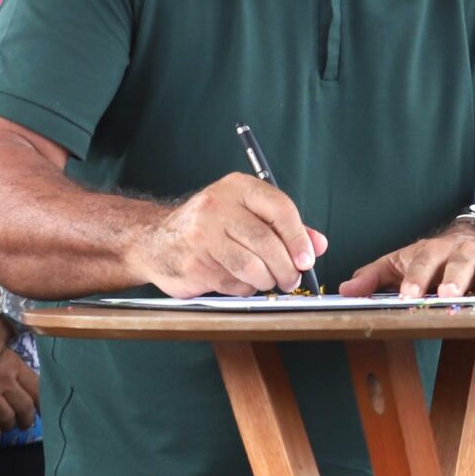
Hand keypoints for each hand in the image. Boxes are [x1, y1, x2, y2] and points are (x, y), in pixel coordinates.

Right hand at [0, 353, 40, 436]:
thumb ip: (11, 365)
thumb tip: (23, 381)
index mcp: (14, 366)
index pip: (36, 389)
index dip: (41, 404)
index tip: (41, 411)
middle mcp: (5, 381)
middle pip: (25, 408)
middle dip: (27, 420)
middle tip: (24, 424)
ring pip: (8, 418)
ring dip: (9, 426)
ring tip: (7, 427)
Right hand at [139, 174, 326, 297]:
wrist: (156, 241)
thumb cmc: (211, 227)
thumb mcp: (246, 215)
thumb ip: (284, 227)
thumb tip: (318, 245)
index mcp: (237, 187)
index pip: (280, 208)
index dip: (298, 238)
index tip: (308, 259)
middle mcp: (218, 206)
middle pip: (267, 242)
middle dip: (286, 267)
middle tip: (292, 280)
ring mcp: (202, 235)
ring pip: (252, 266)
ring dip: (267, 281)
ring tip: (268, 282)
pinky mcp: (194, 263)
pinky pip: (233, 283)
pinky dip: (244, 288)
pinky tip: (240, 281)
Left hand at [340, 224, 474, 299]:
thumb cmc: (435, 256)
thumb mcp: (402, 261)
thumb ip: (375, 277)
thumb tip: (344, 292)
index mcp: (433, 252)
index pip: (421, 264)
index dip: (414, 280)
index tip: (407, 296)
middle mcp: (462, 252)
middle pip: (458, 265)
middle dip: (454, 280)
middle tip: (448, 295)